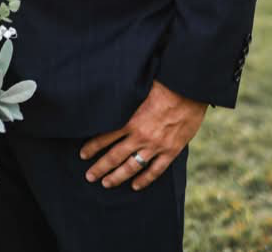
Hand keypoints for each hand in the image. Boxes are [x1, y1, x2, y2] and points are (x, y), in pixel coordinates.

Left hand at [80, 80, 206, 190]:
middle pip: (115, 156)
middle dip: (100, 168)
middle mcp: (140, 136)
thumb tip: (110, 98)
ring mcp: (156, 146)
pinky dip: (145, 179)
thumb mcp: (138, 90)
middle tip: (89, 176)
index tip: (83, 154)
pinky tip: (135, 186)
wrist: (187, 90)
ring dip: (118, 176)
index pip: (106, 137)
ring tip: (106, 184)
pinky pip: (155, 170)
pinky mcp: (171, 151)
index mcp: (131, 120)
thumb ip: (126, 101)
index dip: (93, 147)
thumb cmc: (162, 85)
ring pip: (132, 167)